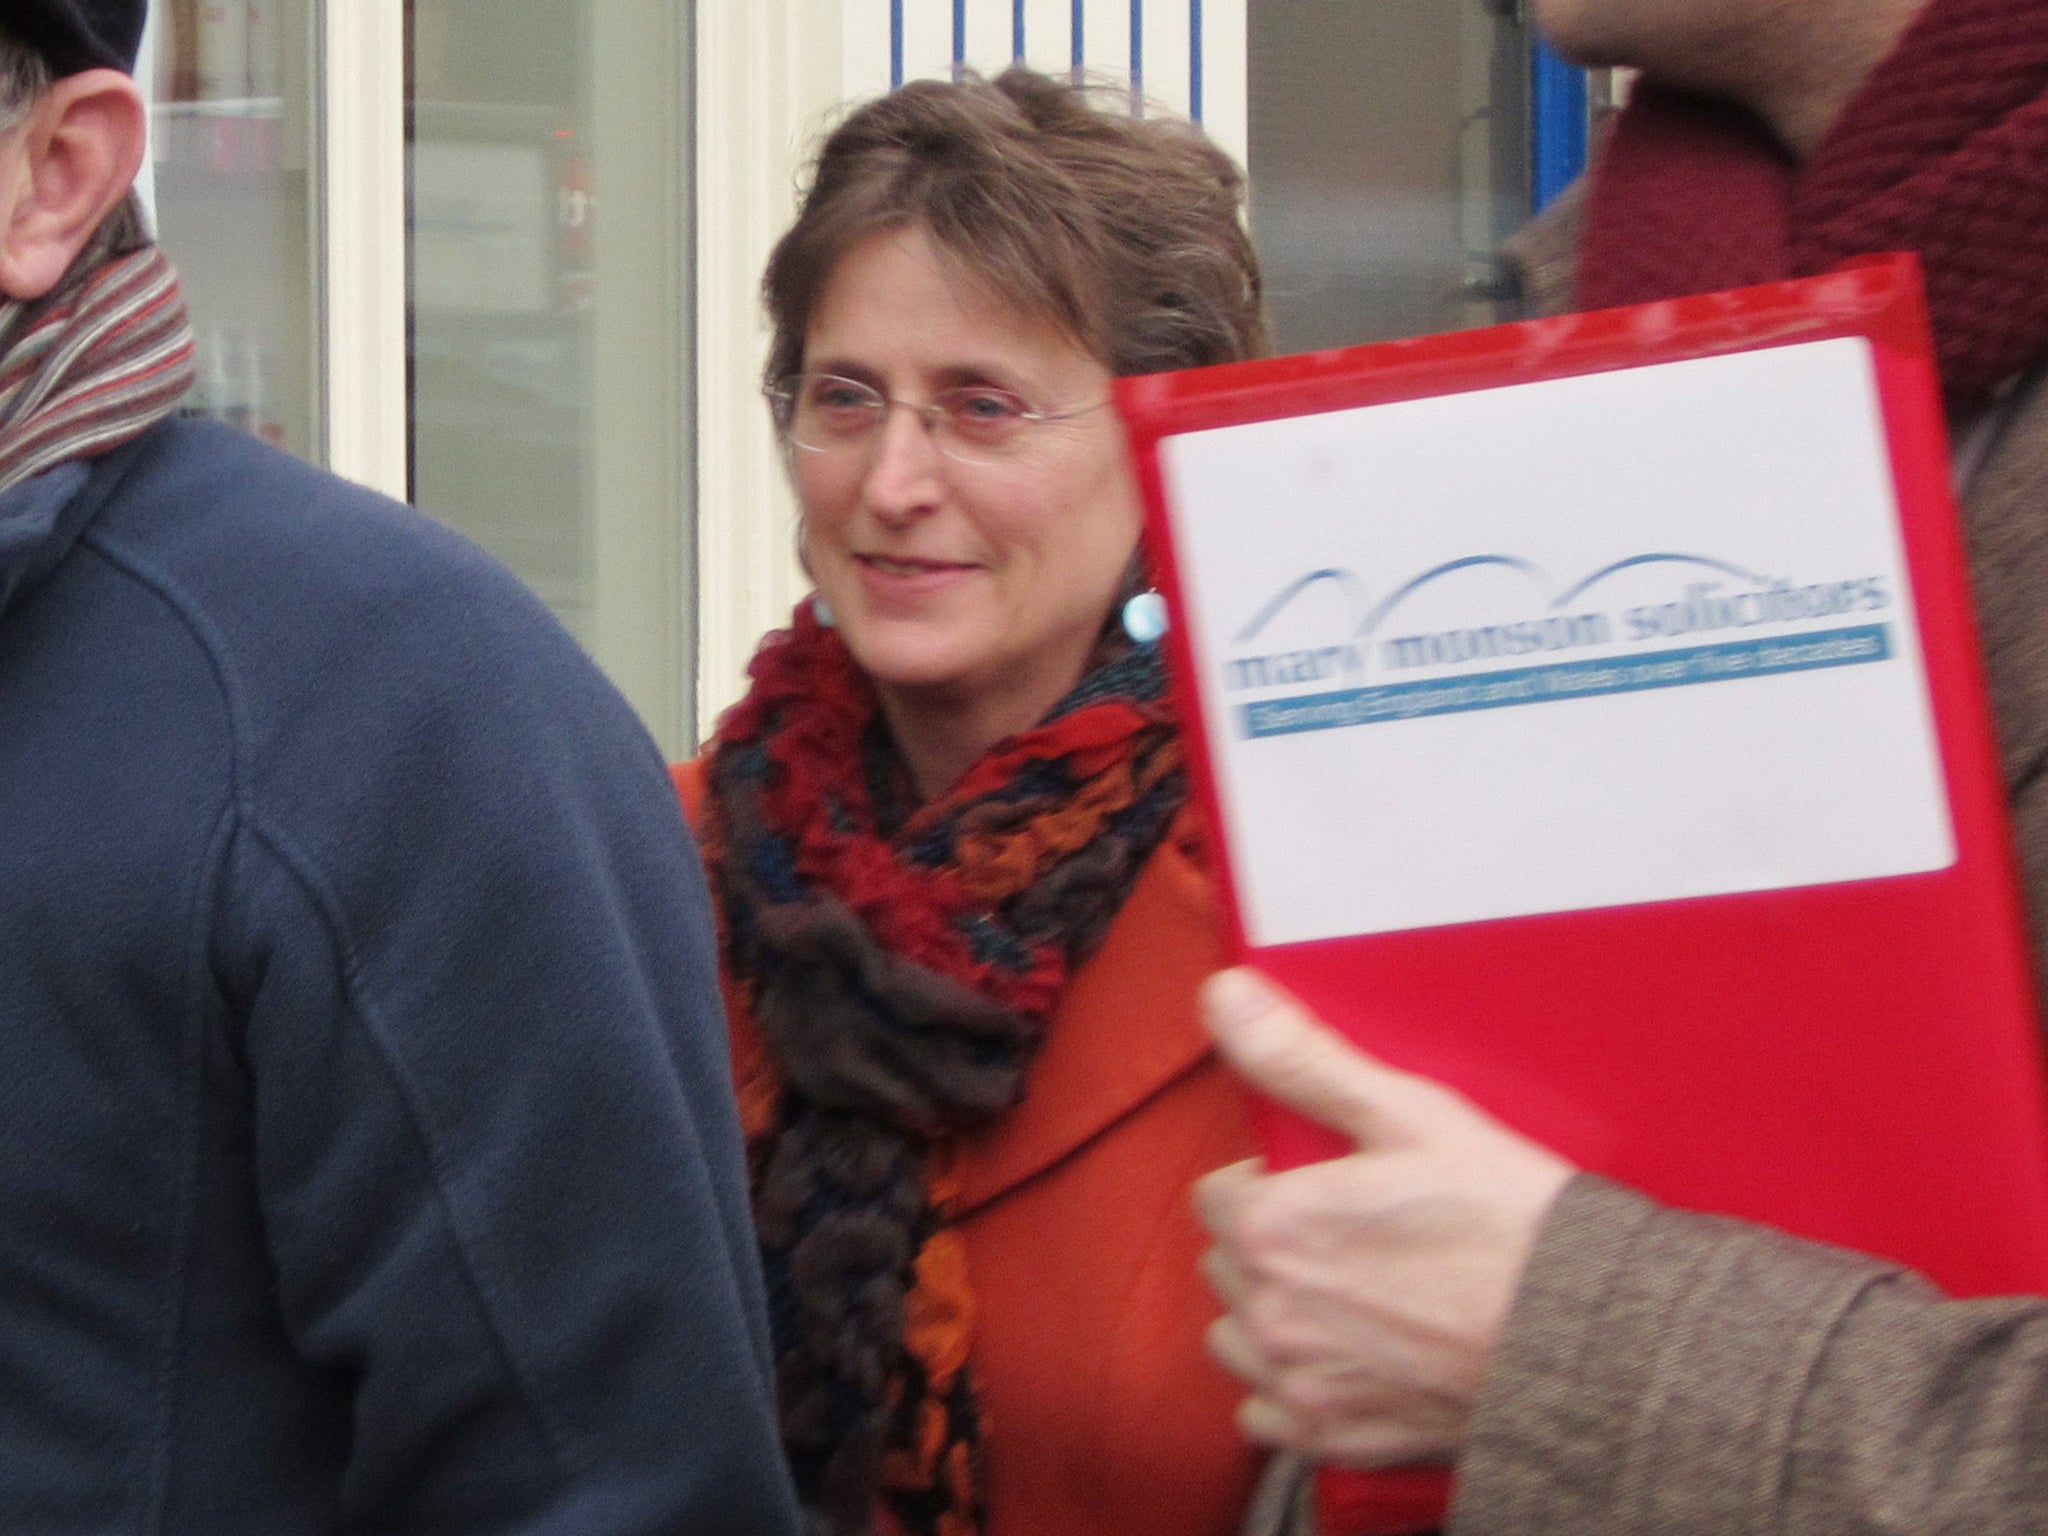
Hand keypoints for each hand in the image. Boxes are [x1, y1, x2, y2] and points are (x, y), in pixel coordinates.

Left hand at [1194, 967, 1575, 1467]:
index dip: (1270, 1183)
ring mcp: (1299, 1382)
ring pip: (1238, 1338)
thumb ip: (1301, 1058)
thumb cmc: (1506, 1220)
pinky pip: (1268, 1413)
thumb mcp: (1407, 1114)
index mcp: (1274, 1227)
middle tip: (1349, 1235)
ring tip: (1346, 1295)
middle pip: (1228, 1265)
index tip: (1324, 1185)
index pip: (1218, 1196)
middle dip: (1270, 1245)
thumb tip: (1224, 996)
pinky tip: (1350, 1359)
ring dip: (1272, 1316)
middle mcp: (1270, 1311)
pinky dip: (1295, 1389)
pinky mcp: (1332, 1437)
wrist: (1585, 1339)